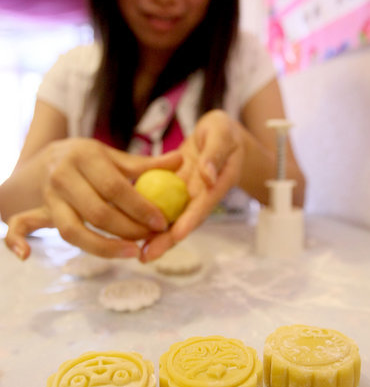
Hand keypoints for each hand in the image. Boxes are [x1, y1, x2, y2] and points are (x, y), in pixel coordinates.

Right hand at [5, 138, 182, 258]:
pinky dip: (17, 240)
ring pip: (72, 229)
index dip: (140, 207)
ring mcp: (48, 196)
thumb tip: (181, 161)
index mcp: (85, 156)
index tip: (161, 222)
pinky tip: (26, 256)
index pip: (115, 187)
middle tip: (151, 238)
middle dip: (129, 230)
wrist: (49, 156)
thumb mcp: (114, 156)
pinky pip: (20, 225)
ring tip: (133, 253)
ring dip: (103, 247)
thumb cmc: (90, 160)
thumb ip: (146, 164)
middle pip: (98, 212)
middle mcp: (63, 176)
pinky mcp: (36, 210)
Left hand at [140, 110, 244, 260]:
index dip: (190, 221)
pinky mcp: (173, 190)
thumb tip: (208, 175)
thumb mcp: (222, 134)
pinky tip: (127, 229)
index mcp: (218, 184)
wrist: (220, 133)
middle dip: (167, 240)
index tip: (177, 235)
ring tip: (137, 253)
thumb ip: (215, 153)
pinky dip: (146, 216)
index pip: (203, 206)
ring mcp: (187, 195)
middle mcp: (201, 195)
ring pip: (170, 218)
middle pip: (184, 221)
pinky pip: (160, 205)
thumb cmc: (224, 131)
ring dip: (155, 236)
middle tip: (147, 256)